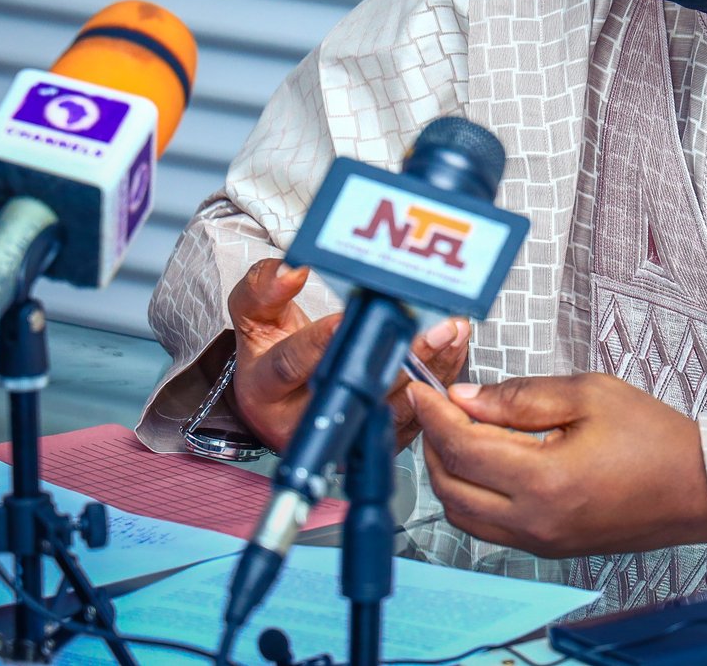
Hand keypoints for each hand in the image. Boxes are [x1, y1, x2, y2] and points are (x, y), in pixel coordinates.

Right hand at [226, 259, 470, 450]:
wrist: (282, 395)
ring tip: (452, 330)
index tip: (350, 317)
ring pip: (393, 404)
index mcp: (266, 388)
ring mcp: (345, 432)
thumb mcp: (253, 317)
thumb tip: (291, 269)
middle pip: (355, 389)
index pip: (292, 365)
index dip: (321, 341)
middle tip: (434, 326)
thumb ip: (264, 288)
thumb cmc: (270, 352)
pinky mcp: (377, 437)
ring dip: (429, 365)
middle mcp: (305, 417)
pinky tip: (453, 349)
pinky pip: (415, 414)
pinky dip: (438, 377)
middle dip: (398, 355)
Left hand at [409, 372, 706, 557]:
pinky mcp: (548, 547)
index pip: (463, 447)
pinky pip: (488, 527)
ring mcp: (540, 541)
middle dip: (434, 443)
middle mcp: (535, 521)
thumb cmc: (656, 439)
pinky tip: (484, 463)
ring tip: (458, 431)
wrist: (698, 488)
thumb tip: (468, 398)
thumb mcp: (590, 394)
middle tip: (438, 406)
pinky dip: (472, 495)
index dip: (435, 414)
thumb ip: (521, 396)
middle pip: (451, 486)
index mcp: (545, 481)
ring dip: (449, 473)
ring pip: (462, 514)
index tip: (421, 388)